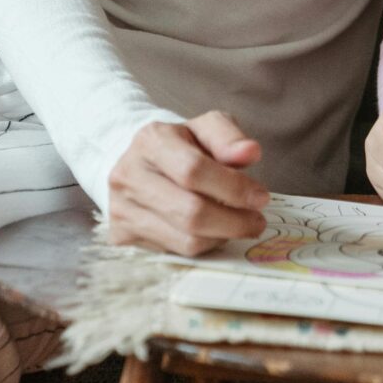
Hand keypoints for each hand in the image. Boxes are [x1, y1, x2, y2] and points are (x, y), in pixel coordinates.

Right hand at [105, 110, 270, 256]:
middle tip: (257, 221)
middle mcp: (128, 175)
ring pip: (185, 240)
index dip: (233, 188)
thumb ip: (229, 137)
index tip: (261, 197)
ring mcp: (121, 209)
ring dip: (221, 237)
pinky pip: (174, 253)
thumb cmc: (182, 146)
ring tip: (238, 225)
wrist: (141, 163)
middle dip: (233, 221)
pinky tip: (212, 232)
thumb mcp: (207, 128)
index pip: (194, 170)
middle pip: (190, 212)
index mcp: (151, 140)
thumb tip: (250, 152)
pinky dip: (202, 246)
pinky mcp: (122, 236)